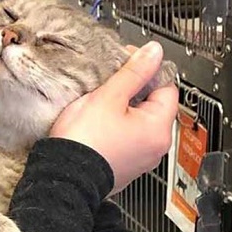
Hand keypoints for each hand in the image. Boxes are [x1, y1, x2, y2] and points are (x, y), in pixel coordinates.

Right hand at [49, 41, 177, 194]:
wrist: (64, 178)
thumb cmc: (85, 142)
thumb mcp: (109, 96)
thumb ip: (134, 72)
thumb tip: (154, 53)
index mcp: (159, 129)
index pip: (168, 87)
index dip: (149, 70)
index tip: (130, 61)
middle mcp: (157, 146)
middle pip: (154, 104)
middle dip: (135, 88)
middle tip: (112, 81)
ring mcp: (143, 158)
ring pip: (140, 121)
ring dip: (124, 107)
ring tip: (102, 101)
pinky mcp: (127, 165)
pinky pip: (129, 137)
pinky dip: (118, 126)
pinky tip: (100, 121)